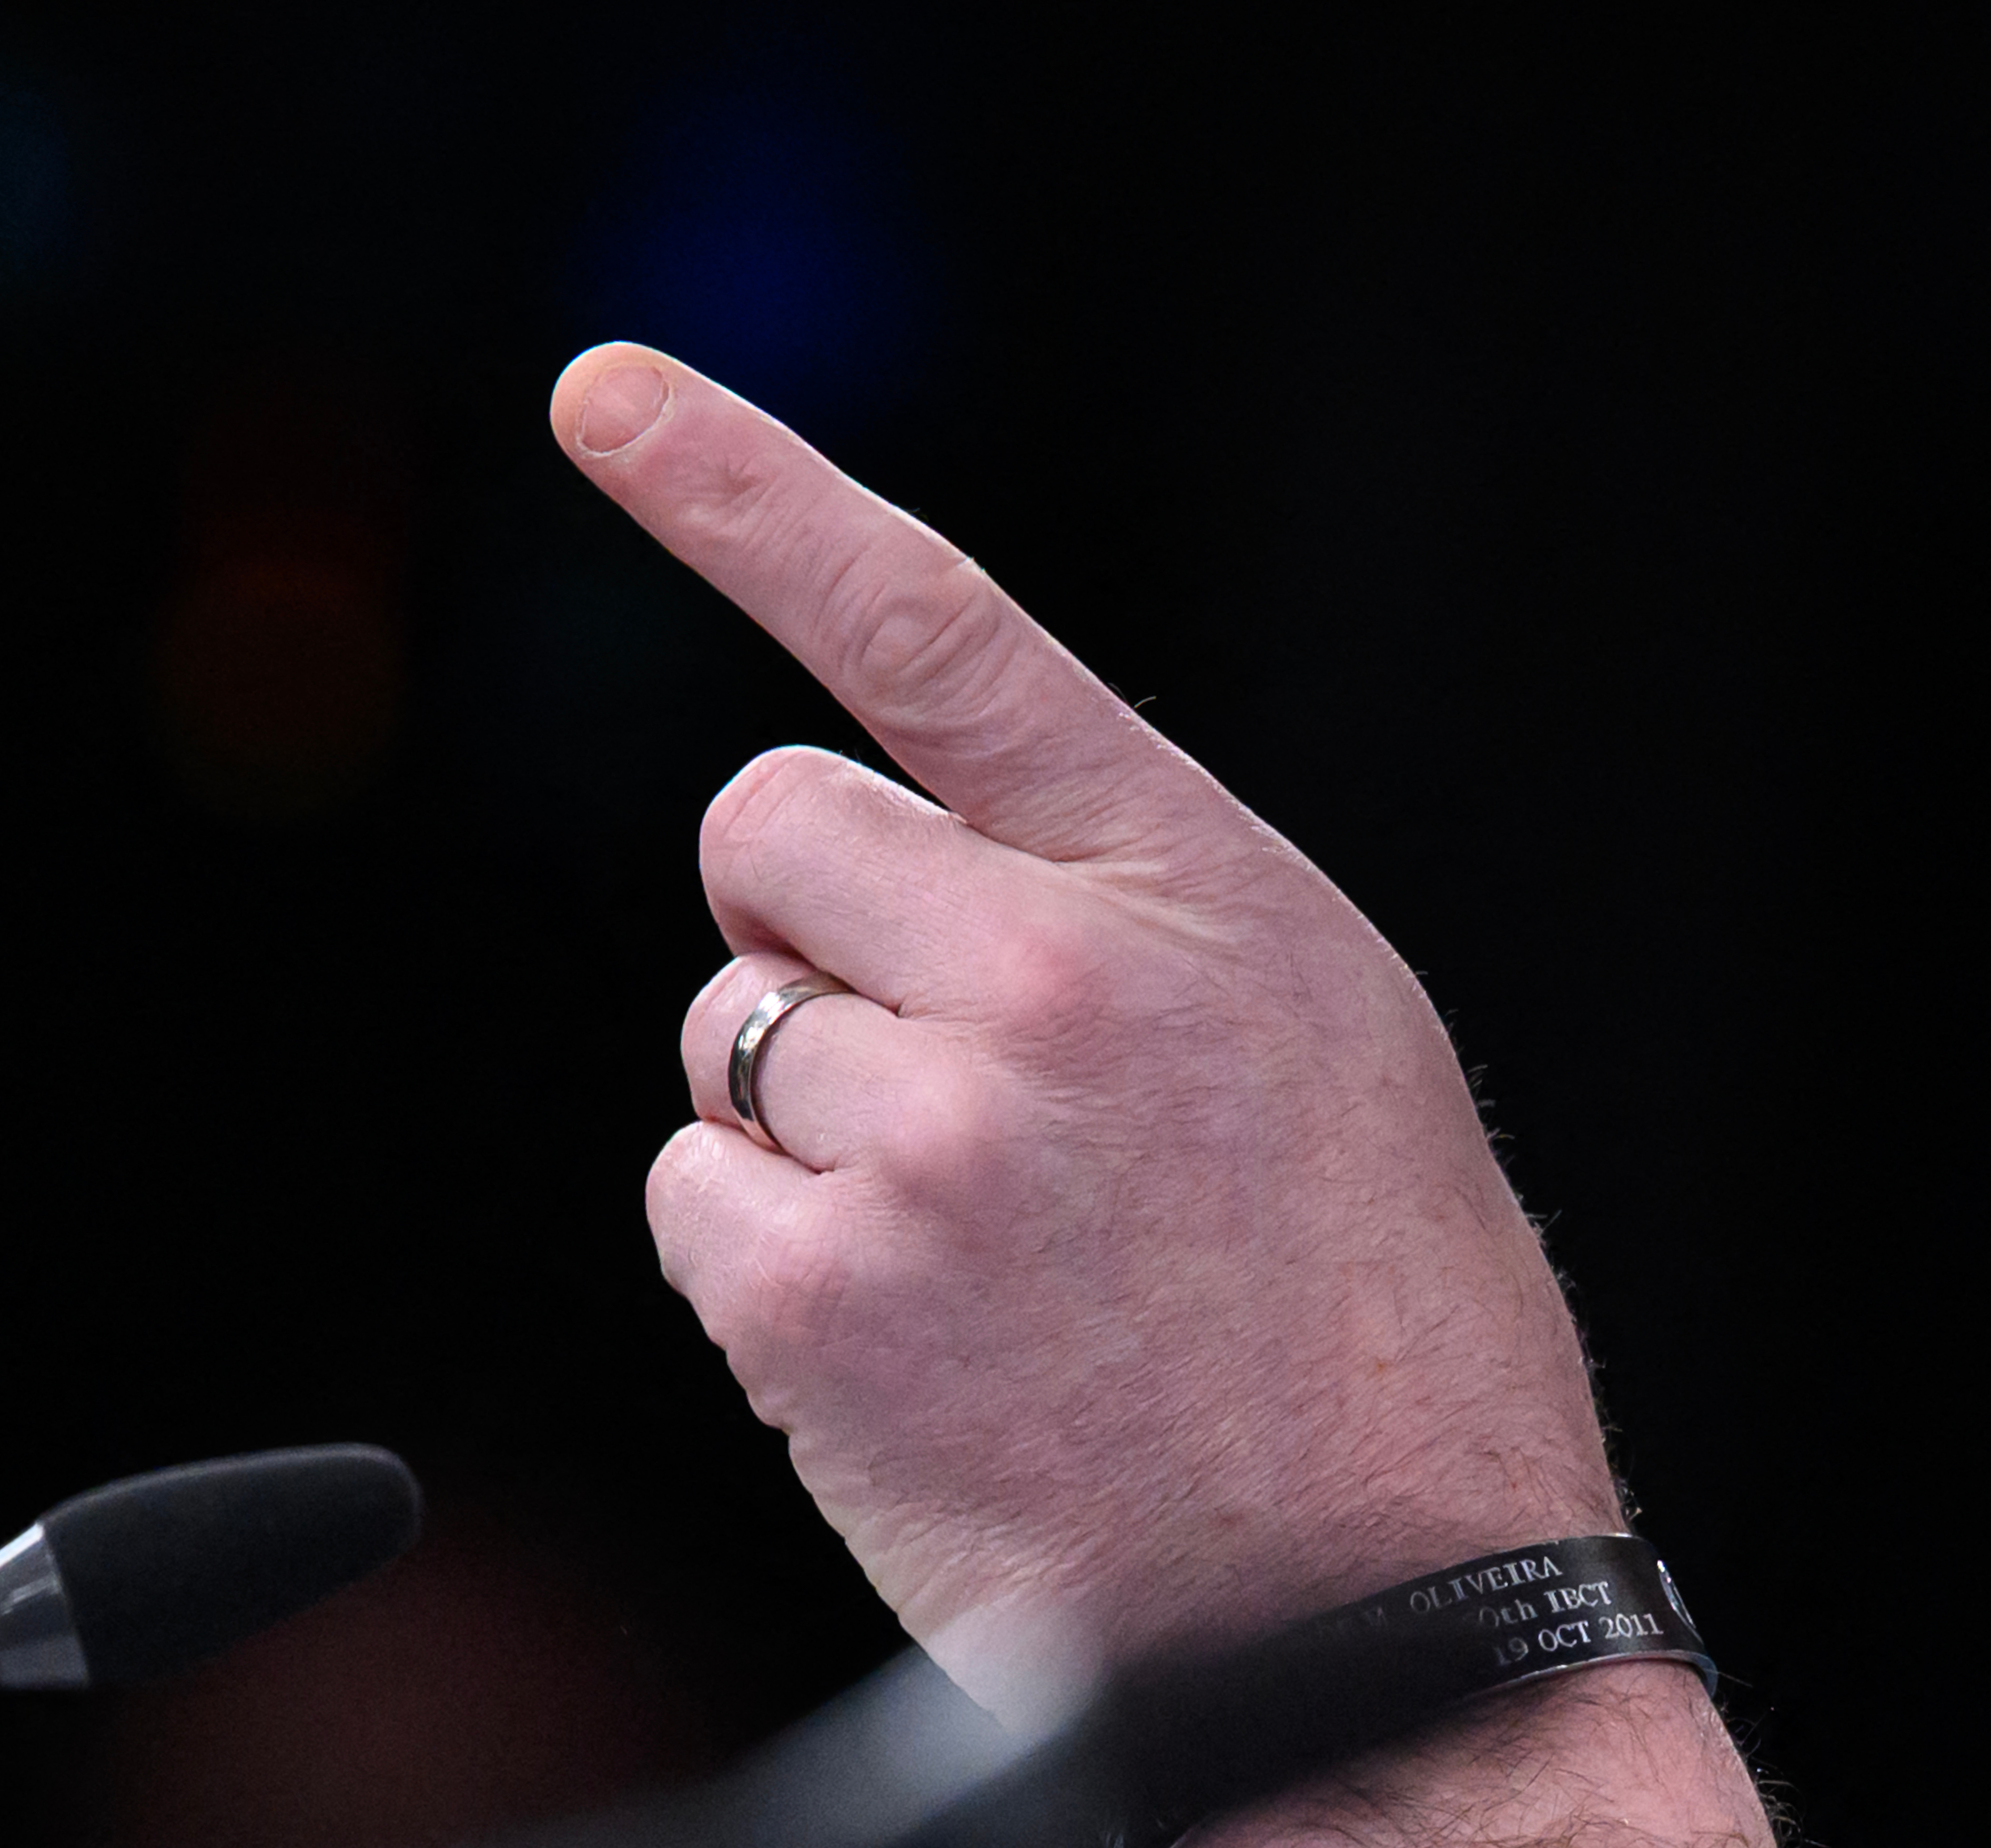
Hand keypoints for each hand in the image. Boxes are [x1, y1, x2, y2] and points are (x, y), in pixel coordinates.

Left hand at [549, 345, 1761, 1841]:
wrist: (1384, 1595)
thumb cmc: (1359, 1304)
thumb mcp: (1306, 1017)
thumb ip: (1114, 884)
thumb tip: (905, 839)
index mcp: (1183, 878)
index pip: (931, 623)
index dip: (748, 488)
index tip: (606, 394)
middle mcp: (1048, 978)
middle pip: (766, 834)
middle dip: (815, 924)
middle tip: (953, 1064)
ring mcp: (927, 1141)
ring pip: (726, 1027)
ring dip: (809, 1108)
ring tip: (985, 1239)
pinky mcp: (821, 1302)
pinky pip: (690, 1192)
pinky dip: (770, 1252)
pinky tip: (923, 1331)